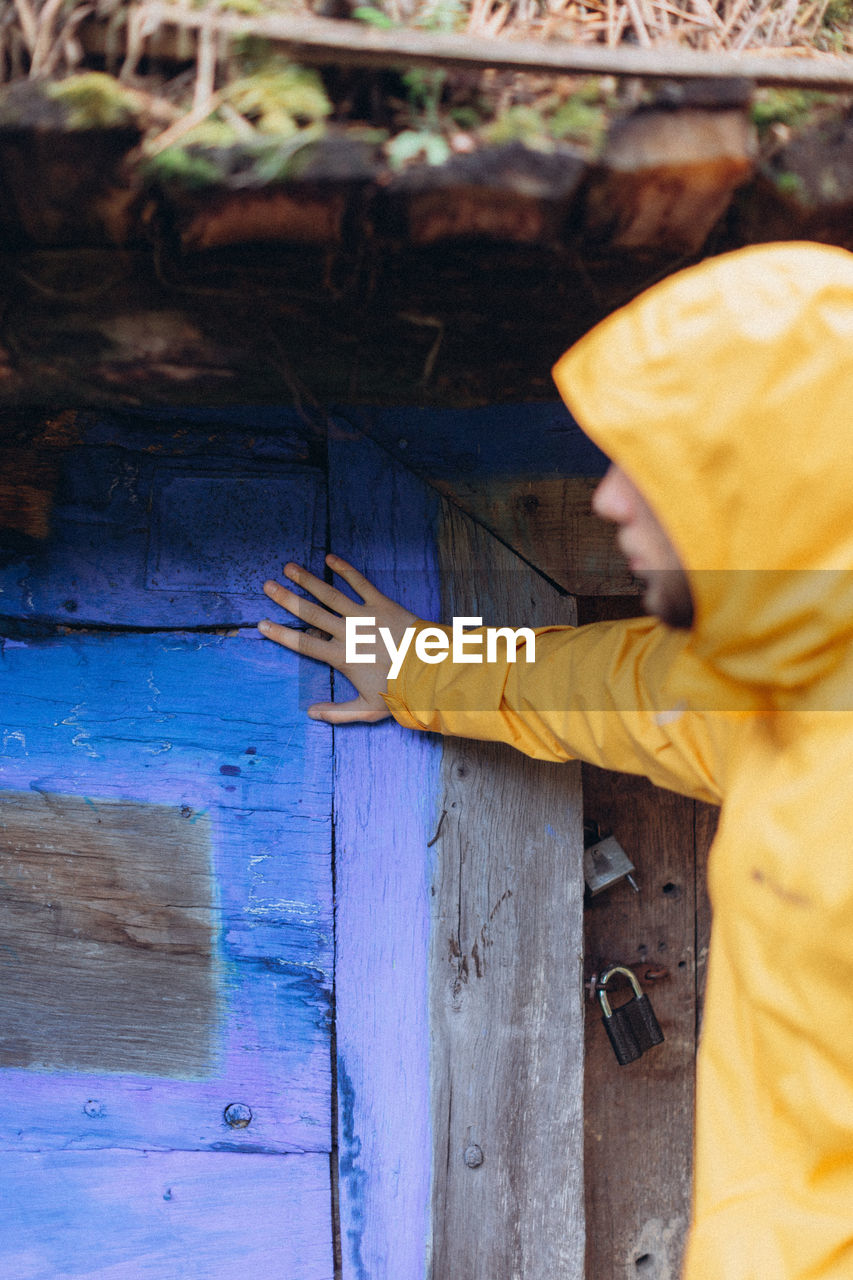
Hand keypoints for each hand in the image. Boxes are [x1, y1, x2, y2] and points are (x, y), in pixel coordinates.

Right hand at [258, 554, 420, 723]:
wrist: (430, 670)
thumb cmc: (400, 691)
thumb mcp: (368, 709)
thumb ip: (338, 713)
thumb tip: (311, 714)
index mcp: (341, 657)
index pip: (304, 645)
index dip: (281, 634)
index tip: (262, 624)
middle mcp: (348, 633)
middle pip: (311, 614)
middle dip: (287, 599)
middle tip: (268, 585)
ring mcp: (364, 616)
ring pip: (330, 594)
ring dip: (308, 580)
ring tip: (289, 567)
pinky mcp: (382, 604)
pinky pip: (360, 583)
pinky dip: (345, 570)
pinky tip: (330, 559)